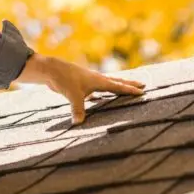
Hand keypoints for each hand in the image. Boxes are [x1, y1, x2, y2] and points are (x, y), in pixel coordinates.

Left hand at [17, 54, 144, 123]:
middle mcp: (96, 80)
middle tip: (143, 84)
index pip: (118, 86)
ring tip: (127, 88)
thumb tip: (78, 124)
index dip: (130, 90)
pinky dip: (102, 93)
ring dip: (118, 86)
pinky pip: (96, 90)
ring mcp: (89, 82)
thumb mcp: (73, 95)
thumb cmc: (63, 79)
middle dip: (129, 84)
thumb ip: (78, 109)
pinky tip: (102, 98)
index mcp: (98, 81)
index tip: (142, 91)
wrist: (50, 70)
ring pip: (107, 84)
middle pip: (117, 82)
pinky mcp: (81, 85)